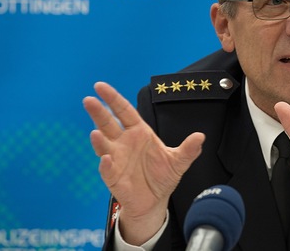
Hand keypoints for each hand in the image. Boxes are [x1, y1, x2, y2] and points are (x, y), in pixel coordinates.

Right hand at [83, 82, 204, 244]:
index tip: (100, 86)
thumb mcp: (178, 161)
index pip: (124, 111)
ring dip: (99, 140)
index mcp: (139, 132)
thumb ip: (188, 150)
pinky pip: (107, 169)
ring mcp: (116, 159)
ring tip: (96, 132)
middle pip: (108, 124)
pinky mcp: (113, 177)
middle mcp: (124, 142)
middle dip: (98, 112)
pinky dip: (105, 164)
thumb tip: (201, 137)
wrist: (155, 201)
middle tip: (89, 99)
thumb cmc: (162, 176)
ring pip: (104, 145)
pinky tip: (106, 159)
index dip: (113, 99)